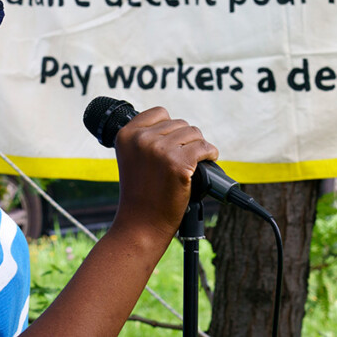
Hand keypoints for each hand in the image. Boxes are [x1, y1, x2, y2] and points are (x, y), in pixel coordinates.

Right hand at [111, 106, 218, 240]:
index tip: (173, 143)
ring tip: (192, 163)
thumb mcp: (133, 158)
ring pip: (194, 133)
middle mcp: (141, 138)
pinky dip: (210, 154)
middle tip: (182, 160)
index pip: (160, 113)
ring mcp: (160, 150)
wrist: (141, 224)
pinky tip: (208, 161)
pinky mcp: (178, 163)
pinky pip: (205, 147)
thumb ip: (147, 138)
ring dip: (198, 147)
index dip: (170, 128)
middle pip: (180, 123)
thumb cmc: (140, 194)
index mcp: (127, 134)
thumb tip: (178, 126)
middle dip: (186, 140)